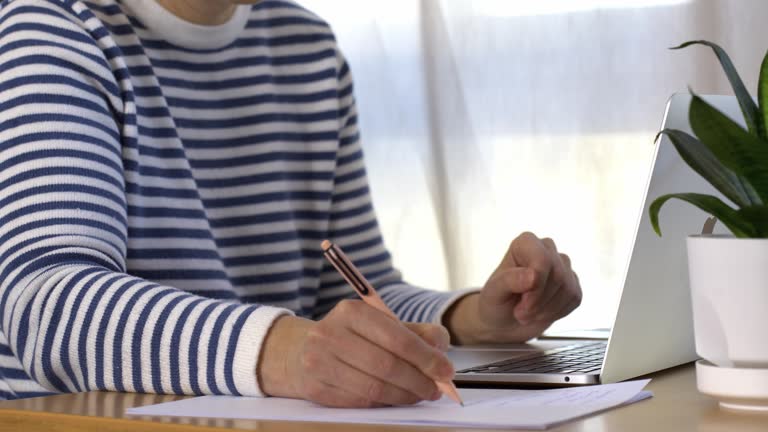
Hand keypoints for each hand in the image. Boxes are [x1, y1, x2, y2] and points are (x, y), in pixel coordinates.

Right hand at [259, 300, 453, 406]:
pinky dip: (384, 403)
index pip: (396, 337)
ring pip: (373, 388)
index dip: (426, 358)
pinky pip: (359, 402)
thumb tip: (442, 348)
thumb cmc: (352, 336)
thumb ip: (415, 332)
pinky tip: (395, 398)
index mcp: (351, 311)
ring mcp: (318, 362)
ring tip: (420, 394)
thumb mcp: (380, 323)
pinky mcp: (315, 388)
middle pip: (386, 365)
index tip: (446, 371)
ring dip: (405, 396)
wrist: (301, 350)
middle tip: (436, 389)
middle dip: (418, 381)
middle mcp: (330, 333)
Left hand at [445, 232, 581, 343]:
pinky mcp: (572, 282)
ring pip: (568, 288)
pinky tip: (542, 313)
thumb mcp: (494, 292)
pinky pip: (575, 298)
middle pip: (558, 275)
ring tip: (529, 314)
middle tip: (521, 314)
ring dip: (547, 310)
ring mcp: (561, 265)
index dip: (536, 288)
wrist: (504, 320)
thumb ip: (510, 280)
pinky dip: (557, 313)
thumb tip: (533, 275)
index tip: (521, 306)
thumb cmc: (496, 301)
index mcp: (525, 243)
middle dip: (540, 302)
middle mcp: (546, 249)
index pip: (542, 260)